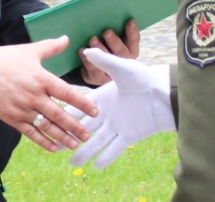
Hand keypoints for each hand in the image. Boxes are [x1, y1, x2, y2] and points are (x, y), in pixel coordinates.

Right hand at [0, 37, 98, 152]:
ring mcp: (22, 108)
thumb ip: (51, 47)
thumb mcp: (30, 50)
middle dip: (74, 126)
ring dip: (61, 136)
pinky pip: (30, 132)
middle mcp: (33, 95)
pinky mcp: (11, 118)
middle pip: (58, 114)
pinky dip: (43, 141)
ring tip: (74, 143)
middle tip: (87, 134)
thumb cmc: (5, 58)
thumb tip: (67, 38)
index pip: (66, 92)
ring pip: (46, 126)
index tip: (95, 111)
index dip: (82, 103)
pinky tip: (54, 147)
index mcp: (40, 78)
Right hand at [67, 49, 174, 168]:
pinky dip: (106, 157)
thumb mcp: (121, 68)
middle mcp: (107, 113)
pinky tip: (96, 165)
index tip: (50, 120)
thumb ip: (104, 61)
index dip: (66, 114)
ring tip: (72, 161)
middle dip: (71, 136)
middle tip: (57, 145)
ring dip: (86, 151)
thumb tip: (87, 49)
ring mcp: (118, 125)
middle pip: (85, 127)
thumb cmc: (144, 77)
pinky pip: (115, 148)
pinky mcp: (129, 135)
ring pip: (97, 141)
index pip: (79, 108)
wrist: (164, 92)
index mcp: (102, 98)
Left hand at [80, 19, 140, 86]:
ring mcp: (113, 73)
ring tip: (93, 39)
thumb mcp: (112, 39)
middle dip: (114, 41)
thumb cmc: (106, 47)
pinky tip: (83, 51)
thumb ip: (115, 30)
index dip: (132, 31)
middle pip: (122, 52)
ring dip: (100, 50)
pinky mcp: (100, 79)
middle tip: (107, 31)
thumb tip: (109, 14)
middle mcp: (125, 62)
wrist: (94, 67)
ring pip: (109, 63)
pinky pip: (95, 70)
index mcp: (131, 50)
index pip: (134, 40)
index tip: (129, 20)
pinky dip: (88, 60)